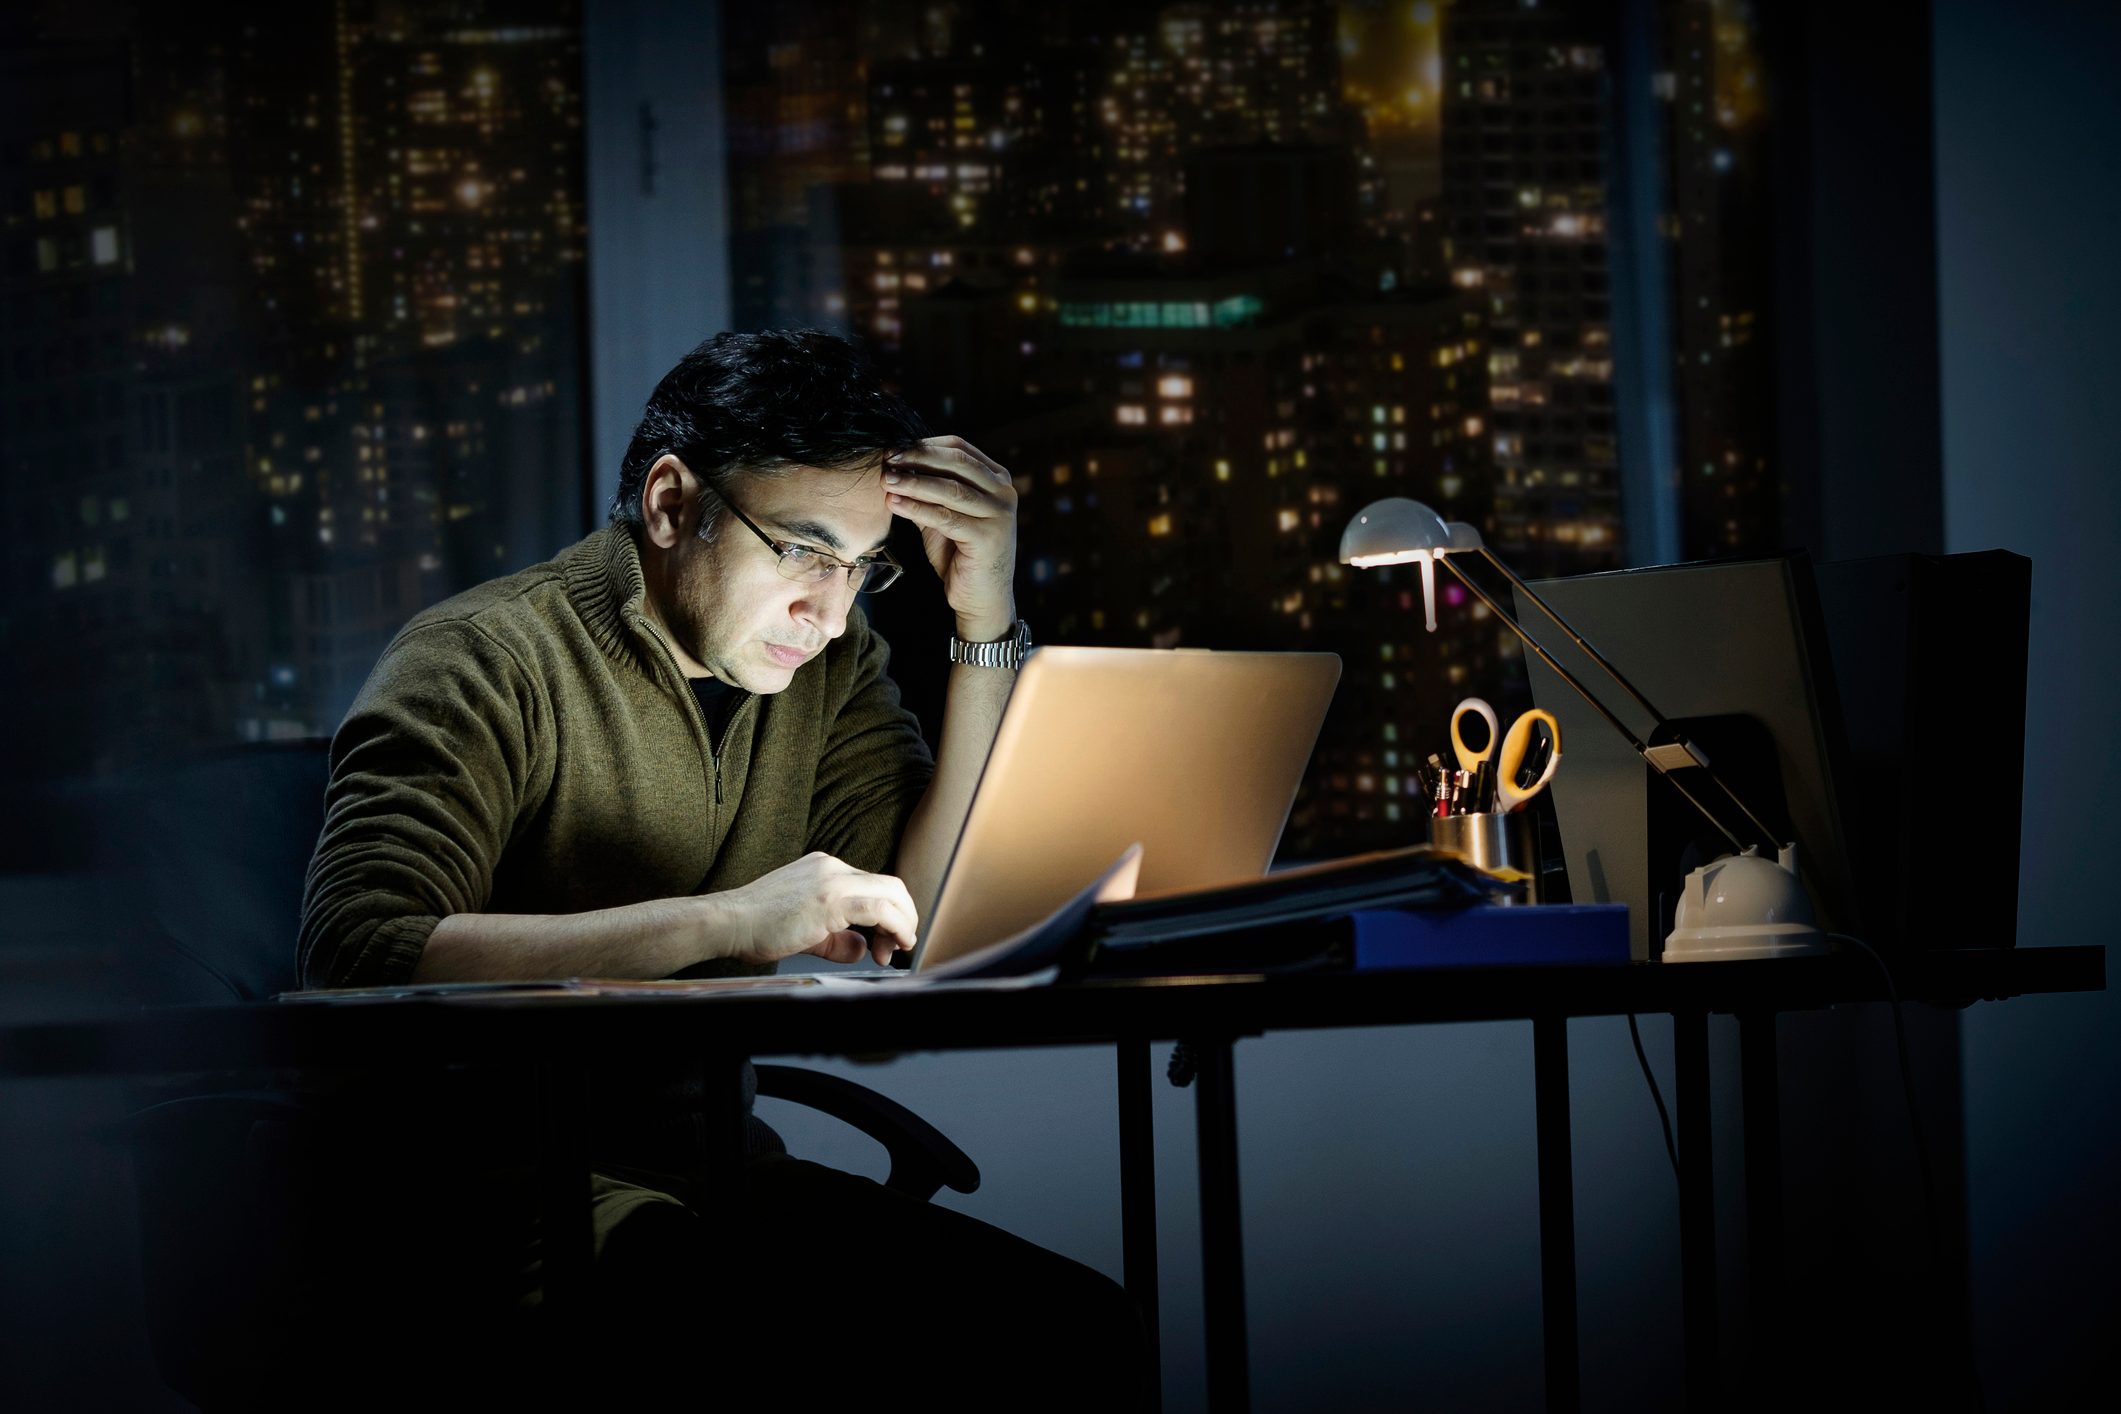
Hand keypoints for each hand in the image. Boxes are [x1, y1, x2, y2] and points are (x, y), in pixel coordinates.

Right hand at [714, 852, 918, 965]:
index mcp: (825, 868)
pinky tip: (893, 944)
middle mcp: (832, 867)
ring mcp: (831, 879)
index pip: (873, 886)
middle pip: (890, 885)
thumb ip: (837, 939)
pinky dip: (895, 926)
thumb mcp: (807, 932)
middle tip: (898, 946)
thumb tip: (861, 947)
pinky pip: (878, 908)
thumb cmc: (755, 926)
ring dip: (903, 923)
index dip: (891, 915)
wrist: (726, 922)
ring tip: (897, 949)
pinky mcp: (828, 898)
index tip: (888, 942)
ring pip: (890, 893)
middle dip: (904, 917)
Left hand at [882, 435, 1018, 641]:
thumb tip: (892, 465)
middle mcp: (1004, 491)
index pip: (958, 447)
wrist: (981, 599)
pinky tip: (894, 504)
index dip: (924, 445)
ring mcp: (1000, 514)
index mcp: (996, 478)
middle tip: (886, 459)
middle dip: (917, 458)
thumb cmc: (960, 556)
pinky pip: (945, 517)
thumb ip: (927, 490)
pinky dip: (917, 508)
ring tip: (886, 479)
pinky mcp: (988, 537)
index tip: (893, 449)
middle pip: (956, 462)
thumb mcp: (942, 515)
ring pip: (950, 489)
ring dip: (913, 482)